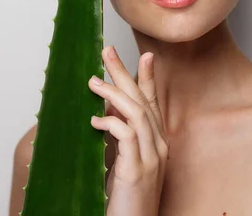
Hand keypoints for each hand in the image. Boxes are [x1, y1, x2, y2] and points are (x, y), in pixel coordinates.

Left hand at [89, 46, 168, 215]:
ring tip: (93, 81)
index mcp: (157, 143)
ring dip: (113, 93)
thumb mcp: (124, 163)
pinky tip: (95, 121)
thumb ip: (121, 138)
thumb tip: (105, 113)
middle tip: (107, 52)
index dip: (148, 78)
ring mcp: (151, 158)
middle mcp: (159, 146)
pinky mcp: (137, 171)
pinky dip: (111, 123)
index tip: (144, 55)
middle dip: (124, 73)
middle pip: (142, 101)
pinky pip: (127, 136)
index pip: (152, 103)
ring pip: (136, 113)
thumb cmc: (127, 200)